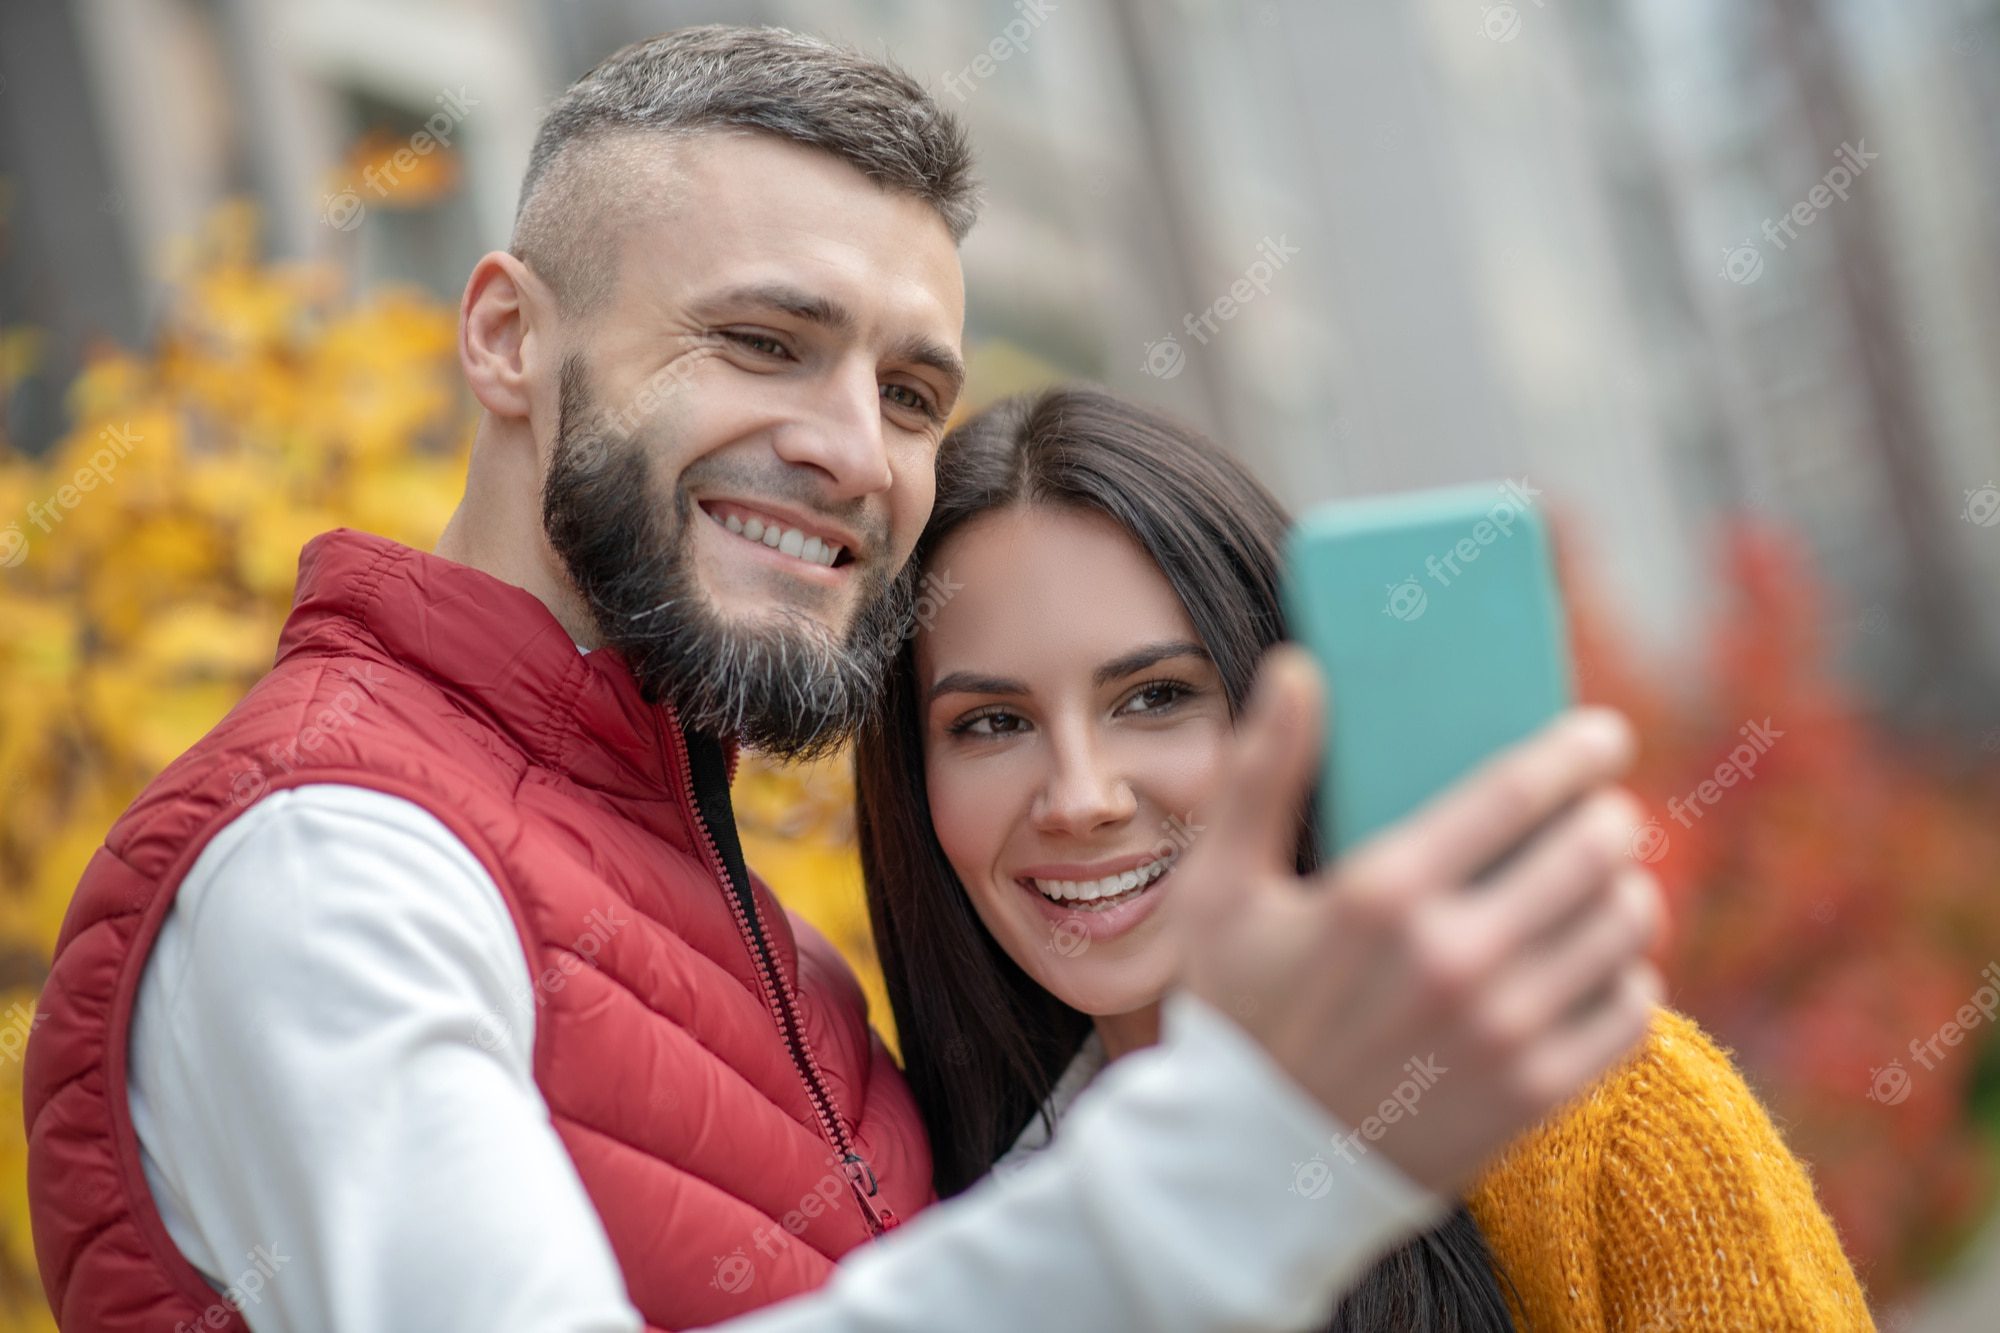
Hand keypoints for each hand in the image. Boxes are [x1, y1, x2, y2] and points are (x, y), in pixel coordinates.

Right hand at [1175, 645, 1662, 1196]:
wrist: (1255, 1169)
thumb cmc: (1239, 1014)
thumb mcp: (1222, 888)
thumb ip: (1263, 771)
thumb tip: (1299, 667)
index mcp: (1381, 894)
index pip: (1520, 791)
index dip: (1579, 751)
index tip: (1604, 736)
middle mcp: (1454, 959)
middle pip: (1593, 851)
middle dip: (1610, 818)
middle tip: (1601, 817)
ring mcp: (1502, 1033)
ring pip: (1623, 926)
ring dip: (1625, 892)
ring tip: (1602, 887)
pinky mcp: (1533, 1096)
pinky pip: (1632, 1013)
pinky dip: (1628, 978)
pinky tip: (1597, 967)